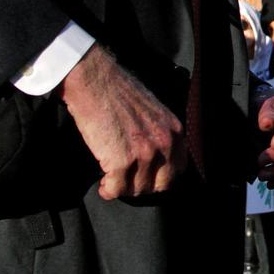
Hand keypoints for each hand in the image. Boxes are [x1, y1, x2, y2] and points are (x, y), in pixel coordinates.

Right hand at [60, 43, 185, 199]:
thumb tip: (158, 158)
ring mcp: (144, 153)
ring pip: (138, 189)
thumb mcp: (154, 112)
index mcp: (175, 131)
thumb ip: (161, 134)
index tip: (146, 177)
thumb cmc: (119, 93)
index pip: (178, 169)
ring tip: (113, 180)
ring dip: (124, 188)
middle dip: (144, 187)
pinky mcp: (121, 160)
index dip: (161, 177)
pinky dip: (108, 190)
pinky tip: (104, 183)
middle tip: (128, 182)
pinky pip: (117, 189)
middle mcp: (165, 143)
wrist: (96, 82)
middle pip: (162, 184)